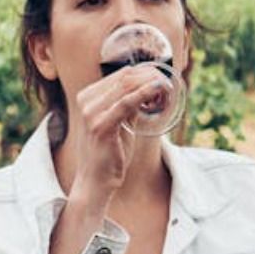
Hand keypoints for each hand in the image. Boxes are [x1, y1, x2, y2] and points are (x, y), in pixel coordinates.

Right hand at [67, 64, 173, 204]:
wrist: (95, 181)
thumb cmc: (109, 154)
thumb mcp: (119, 123)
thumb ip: (128, 106)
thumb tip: (148, 89)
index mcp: (87, 97)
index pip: (120, 74)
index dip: (145, 72)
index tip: (162, 78)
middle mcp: (86, 102)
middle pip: (124, 77)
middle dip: (150, 75)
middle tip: (168, 83)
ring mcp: (91, 113)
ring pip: (126, 86)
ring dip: (150, 83)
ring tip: (167, 87)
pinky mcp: (100, 126)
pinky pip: (126, 103)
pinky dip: (144, 93)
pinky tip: (158, 90)